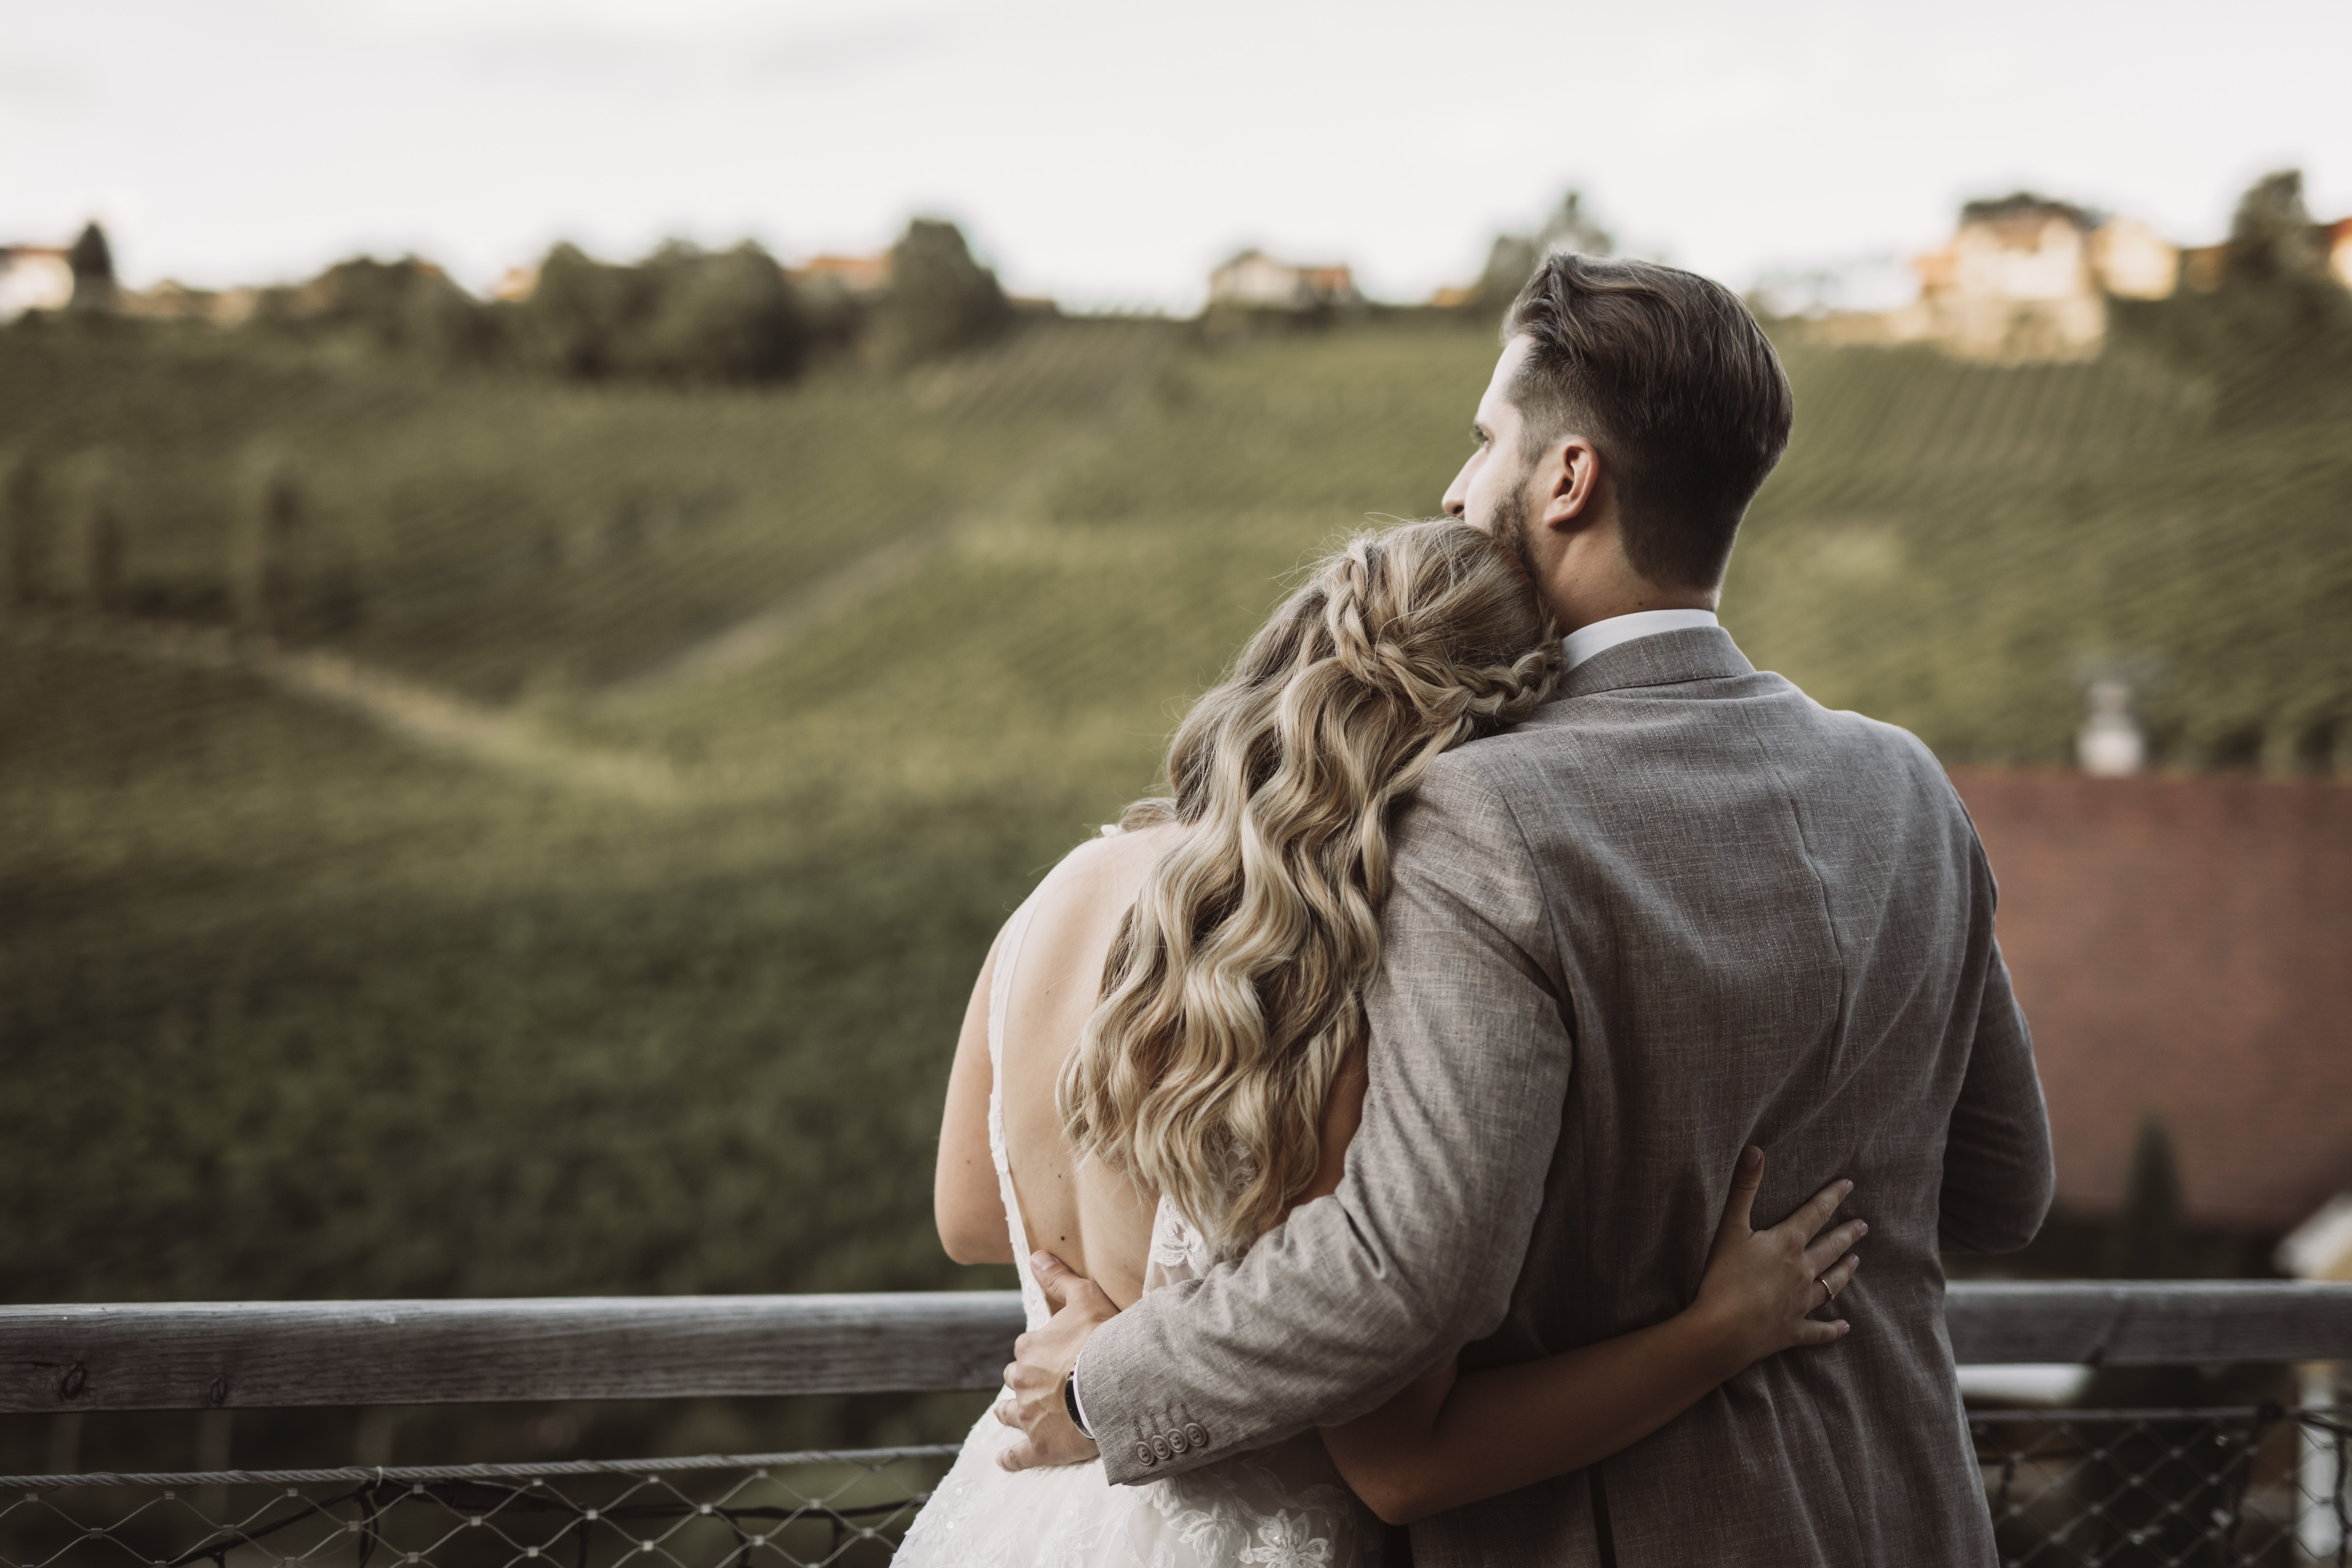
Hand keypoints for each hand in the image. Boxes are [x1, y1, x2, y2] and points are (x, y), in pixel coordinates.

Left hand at [994, 1251, 1117, 1471]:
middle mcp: (1022, 1381)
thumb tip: (1036, 1255)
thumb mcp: (1084, 1298)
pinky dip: (1010, 1457)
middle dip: (1025, 1381)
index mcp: (1029, 1348)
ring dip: (1010, 1413)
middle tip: (1043, 1384)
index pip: (1027, 1348)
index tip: (1055, 1353)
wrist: (1115, 1385)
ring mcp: (1029, 1416)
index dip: (1040, 1350)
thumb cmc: (1103, 1338)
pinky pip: (1016, 1456)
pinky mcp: (1040, 1447)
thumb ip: (1058, 1278)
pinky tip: (1003, 1459)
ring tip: (1011, 1415)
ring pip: (1009, 1414)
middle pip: (1016, 1379)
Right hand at [1689, 1146, 1864, 1372]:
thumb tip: (1755, 1149)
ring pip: (1831, 1284)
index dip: (1832, 1196)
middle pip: (1830, 1248)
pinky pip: (1820, 1330)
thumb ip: (1743, 1187)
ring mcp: (1801, 1302)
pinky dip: (1833, 1328)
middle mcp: (1802, 1271)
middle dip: (1847, 1234)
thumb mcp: (1730, 1226)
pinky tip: (1845, 1326)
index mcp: (1788, 1243)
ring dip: (1845, 1272)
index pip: (1816, 1213)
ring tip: (1856, 1261)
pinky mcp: (1793, 1329)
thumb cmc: (1723, 1277)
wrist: (1722, 1330)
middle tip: (1863, 1225)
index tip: (1849, 1185)